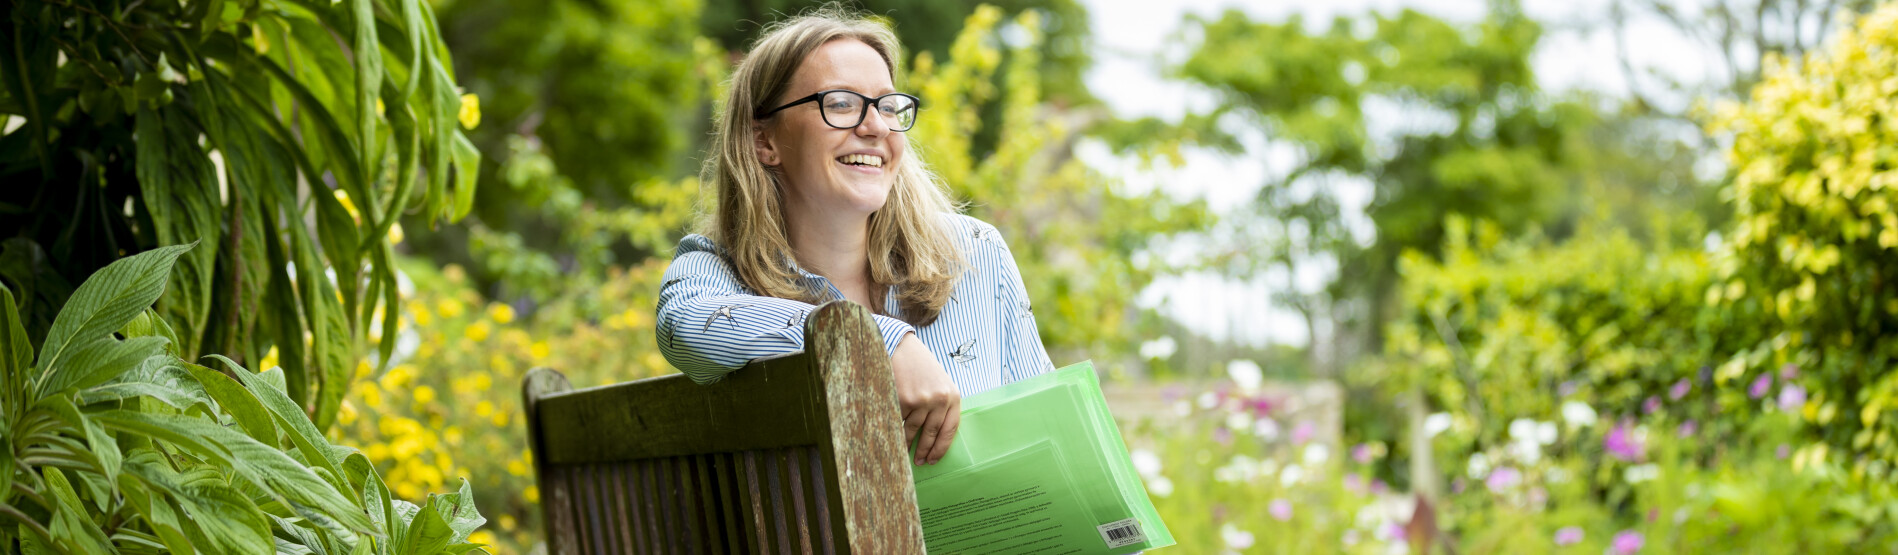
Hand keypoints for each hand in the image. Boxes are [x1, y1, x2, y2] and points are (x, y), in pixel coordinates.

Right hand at [891, 333, 959, 464]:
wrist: (901, 346)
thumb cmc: (920, 366)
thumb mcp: (939, 383)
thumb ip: (942, 405)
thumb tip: (935, 436)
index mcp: (952, 396)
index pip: (950, 429)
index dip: (941, 448)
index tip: (934, 459)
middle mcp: (940, 399)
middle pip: (932, 434)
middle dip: (924, 451)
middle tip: (919, 462)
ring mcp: (922, 400)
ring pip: (913, 431)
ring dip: (906, 444)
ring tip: (903, 452)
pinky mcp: (904, 400)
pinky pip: (898, 421)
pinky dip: (894, 429)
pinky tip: (891, 435)